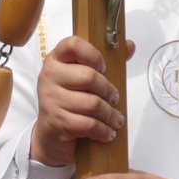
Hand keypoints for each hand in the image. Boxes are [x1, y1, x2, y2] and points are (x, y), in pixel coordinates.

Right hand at [31, 36, 124, 166]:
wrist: (50, 133)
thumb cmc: (70, 101)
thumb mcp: (82, 79)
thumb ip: (103, 62)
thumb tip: (129, 46)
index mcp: (56, 60)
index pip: (72, 45)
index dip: (92, 53)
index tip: (103, 67)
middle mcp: (49, 76)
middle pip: (89, 76)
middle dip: (108, 90)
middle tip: (114, 98)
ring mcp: (51, 99)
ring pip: (92, 103)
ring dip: (110, 114)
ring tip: (115, 119)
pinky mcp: (57, 121)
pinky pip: (88, 124)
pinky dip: (103, 130)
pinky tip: (107, 132)